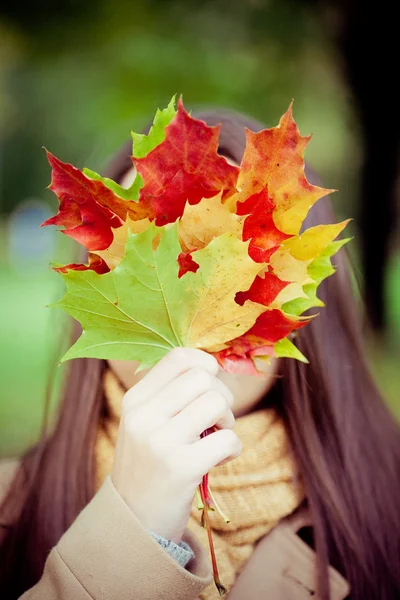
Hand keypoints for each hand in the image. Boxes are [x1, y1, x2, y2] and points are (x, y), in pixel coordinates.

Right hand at [111, 348, 241, 542]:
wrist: (134, 519)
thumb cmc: (148, 464)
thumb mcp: (144, 423)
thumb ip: (169, 395)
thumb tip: (211, 366)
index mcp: (135, 400)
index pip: (177, 357)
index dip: (205, 363)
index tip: (211, 381)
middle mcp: (143, 416)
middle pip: (202, 378)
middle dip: (221, 394)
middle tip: (216, 417)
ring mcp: (160, 442)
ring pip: (216, 403)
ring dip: (228, 419)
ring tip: (217, 436)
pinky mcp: (181, 468)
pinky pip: (228, 439)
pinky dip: (233, 448)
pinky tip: (219, 458)